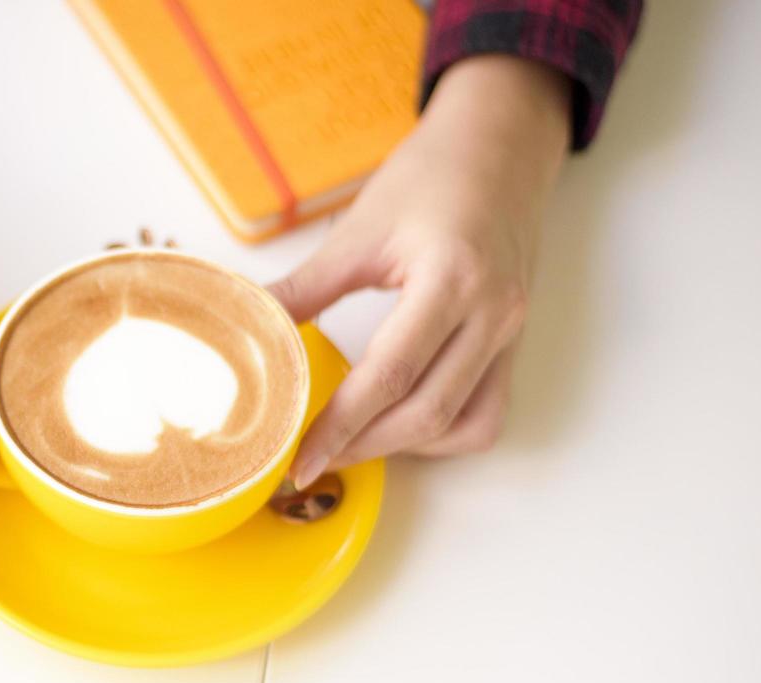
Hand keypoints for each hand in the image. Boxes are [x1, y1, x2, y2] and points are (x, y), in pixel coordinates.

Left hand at [270, 56, 570, 493]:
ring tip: (351, 443)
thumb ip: (303, 290)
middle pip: (428, 413)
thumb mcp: (358, 231)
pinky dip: (443, 431)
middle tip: (312, 461)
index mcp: (450, 280)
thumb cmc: (431, 176)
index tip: (300, 461)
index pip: (388, 376)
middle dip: (365, 448)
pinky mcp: (513, 340)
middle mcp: (491, 314)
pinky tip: (399, 421)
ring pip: (466, 425)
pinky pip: (486, 411)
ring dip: (407, 446)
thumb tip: (247, 328)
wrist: (500, 144)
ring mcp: (510, 332)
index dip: (340, 427)